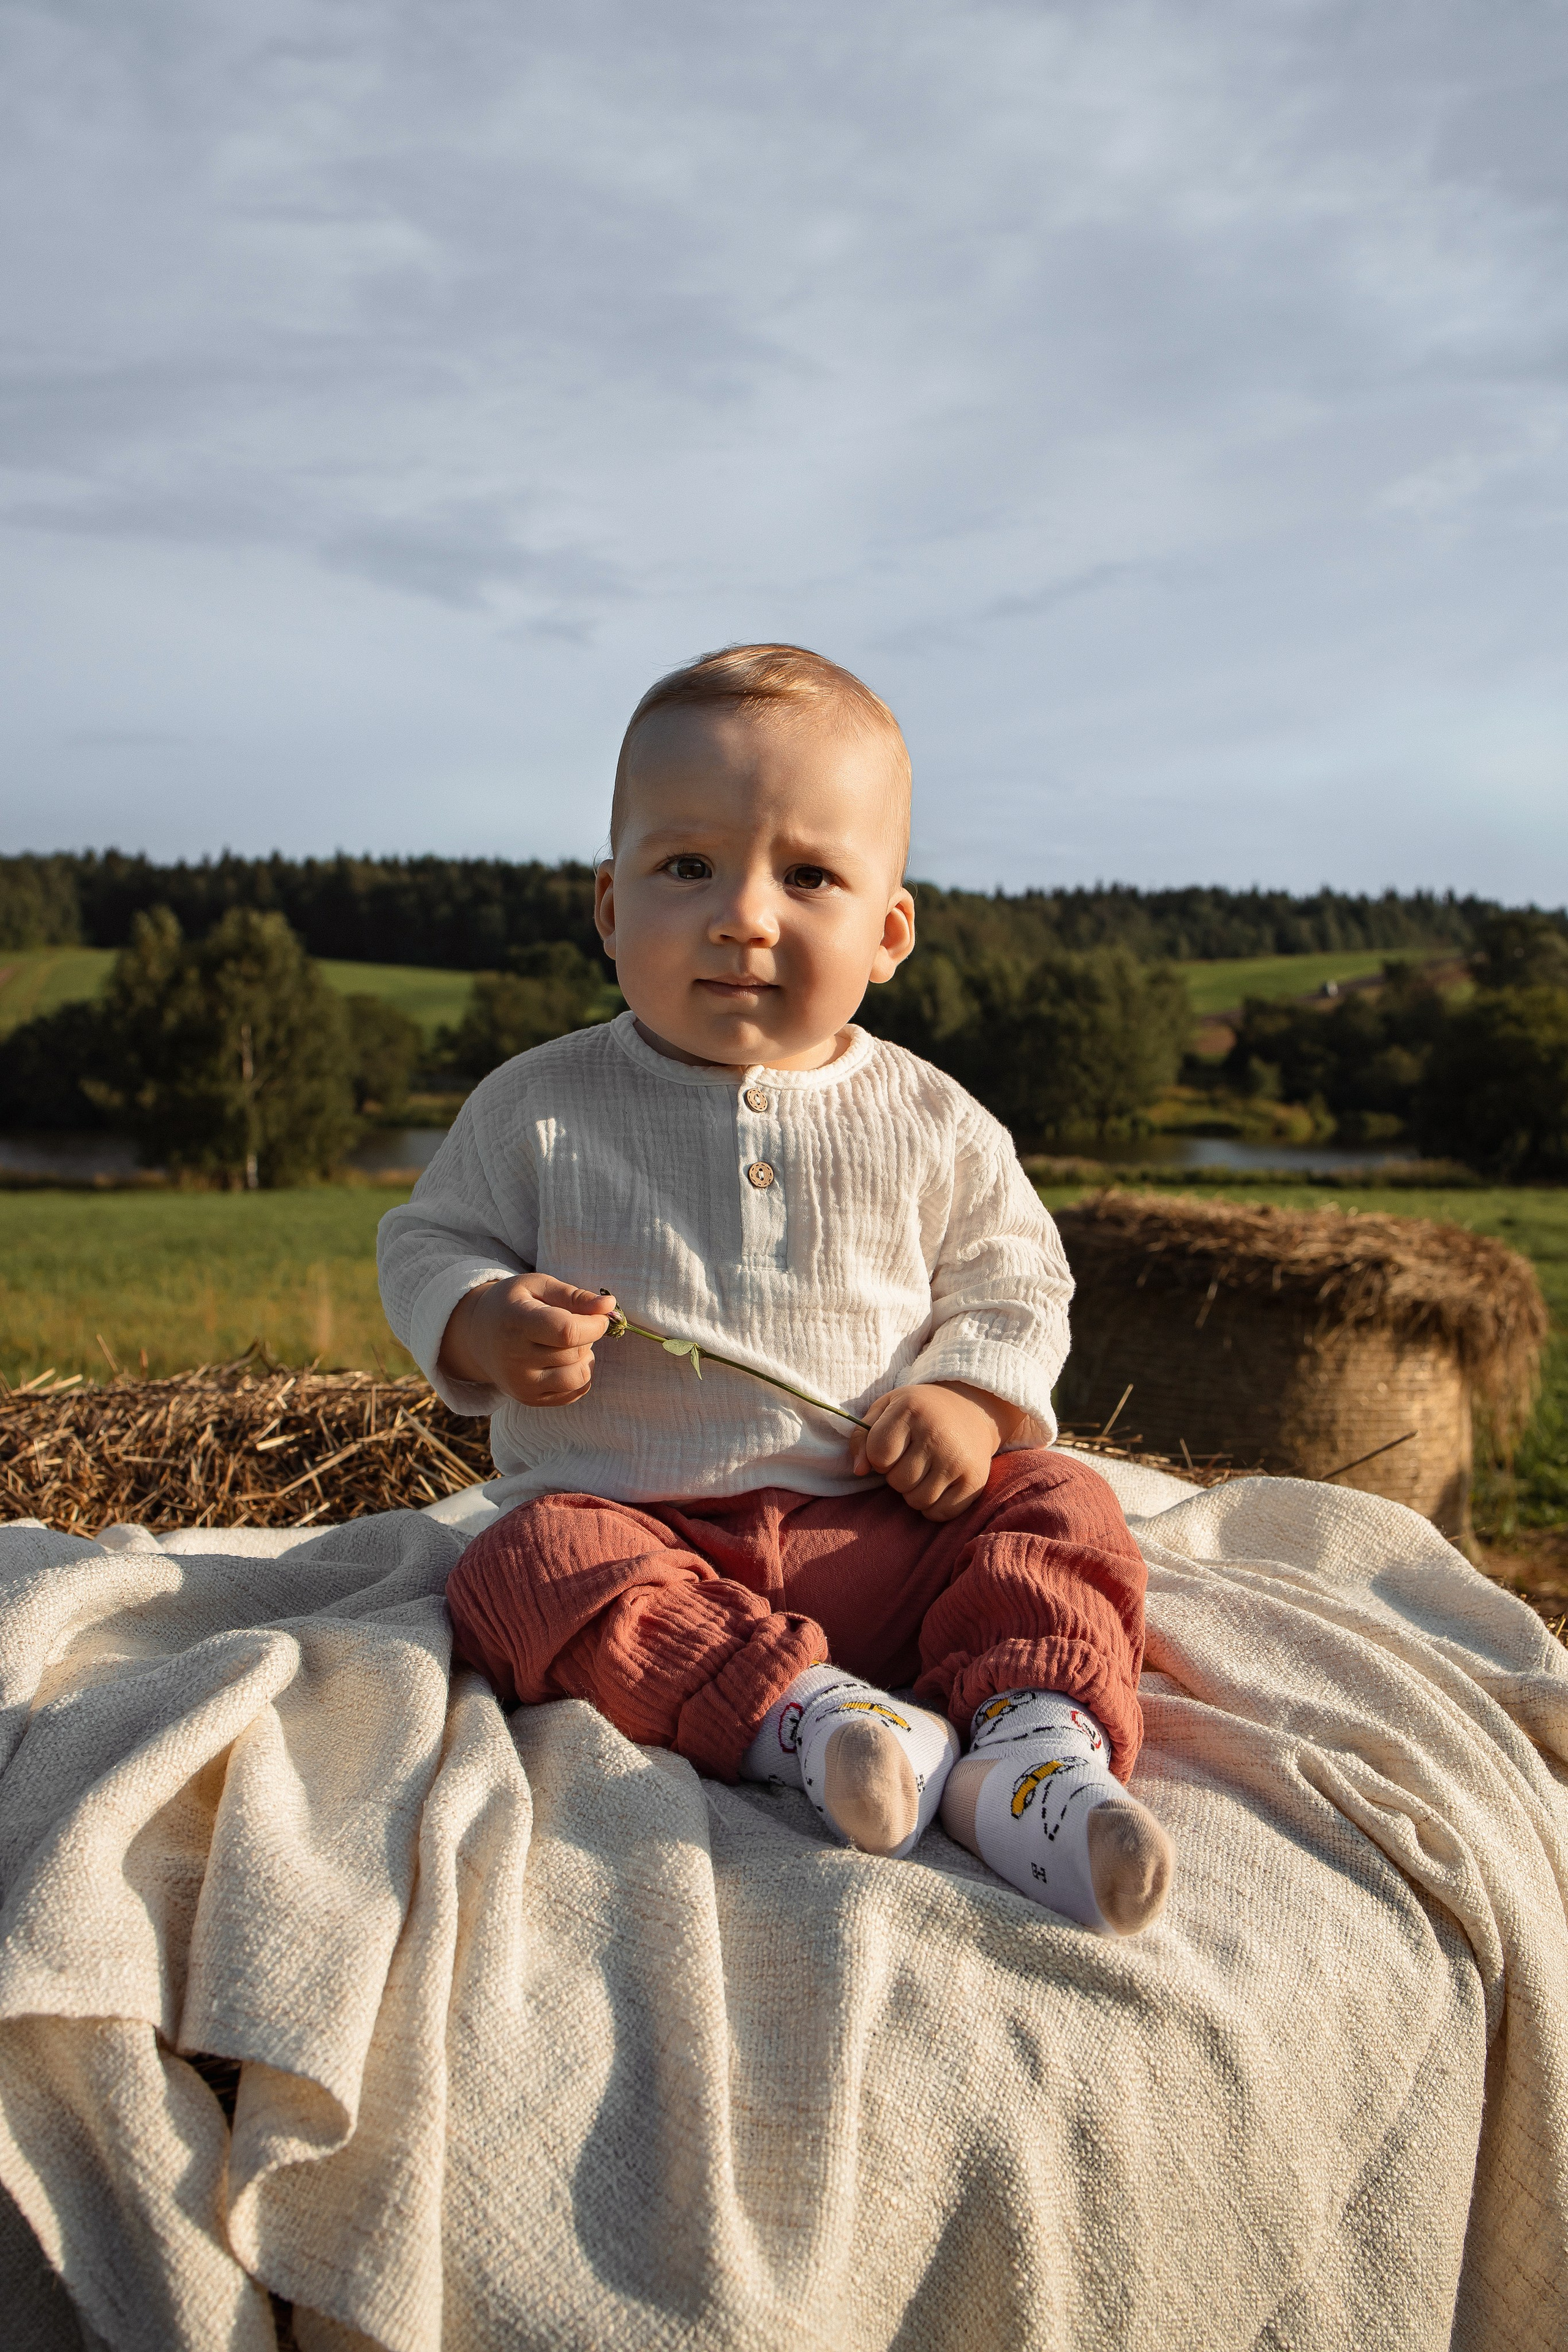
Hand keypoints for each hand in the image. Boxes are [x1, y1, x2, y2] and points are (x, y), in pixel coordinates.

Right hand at [437, 1274, 616, 1408]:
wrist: (478, 1336)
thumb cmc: (514, 1304)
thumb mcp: (538, 1286)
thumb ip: (574, 1295)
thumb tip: (610, 1306)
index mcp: (516, 1322)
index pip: (566, 1332)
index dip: (594, 1324)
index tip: (599, 1315)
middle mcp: (514, 1358)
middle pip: (575, 1352)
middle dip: (588, 1336)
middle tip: (574, 1323)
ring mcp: (521, 1384)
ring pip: (578, 1376)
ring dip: (585, 1357)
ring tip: (570, 1343)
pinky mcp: (528, 1399)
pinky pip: (574, 1393)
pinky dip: (580, 1375)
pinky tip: (566, 1360)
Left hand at [848, 1381, 1024, 1520]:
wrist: (972, 1408)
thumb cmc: (920, 1411)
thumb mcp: (886, 1409)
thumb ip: (862, 1437)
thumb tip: (859, 1471)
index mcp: (912, 1410)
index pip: (878, 1455)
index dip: (879, 1455)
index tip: (893, 1445)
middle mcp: (937, 1435)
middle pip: (897, 1481)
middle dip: (897, 1474)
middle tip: (912, 1457)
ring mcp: (958, 1460)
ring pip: (917, 1501)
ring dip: (914, 1491)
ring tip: (924, 1470)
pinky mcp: (974, 1481)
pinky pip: (940, 1513)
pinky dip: (933, 1506)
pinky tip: (938, 1484)